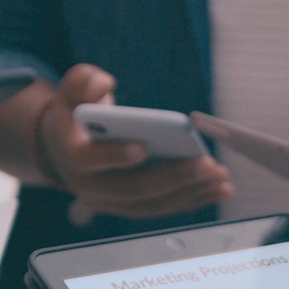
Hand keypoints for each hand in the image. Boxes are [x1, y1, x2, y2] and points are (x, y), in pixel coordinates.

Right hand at [41, 65, 231, 217]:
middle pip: (132, 189)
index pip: (88, 160)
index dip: (114, 155)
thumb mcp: (73, 89)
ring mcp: (110, 201)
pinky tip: (219, 189)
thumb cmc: (76, 111)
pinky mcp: (130, 206)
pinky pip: (163, 207)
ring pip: (152, 204)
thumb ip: (84, 81)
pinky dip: (192, 200)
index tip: (144, 147)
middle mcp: (88, 186)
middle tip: (207, 165)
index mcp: (71, 153)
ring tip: (221, 177)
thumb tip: (102, 85)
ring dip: (190, 193)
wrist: (68, 145)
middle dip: (173, 178)